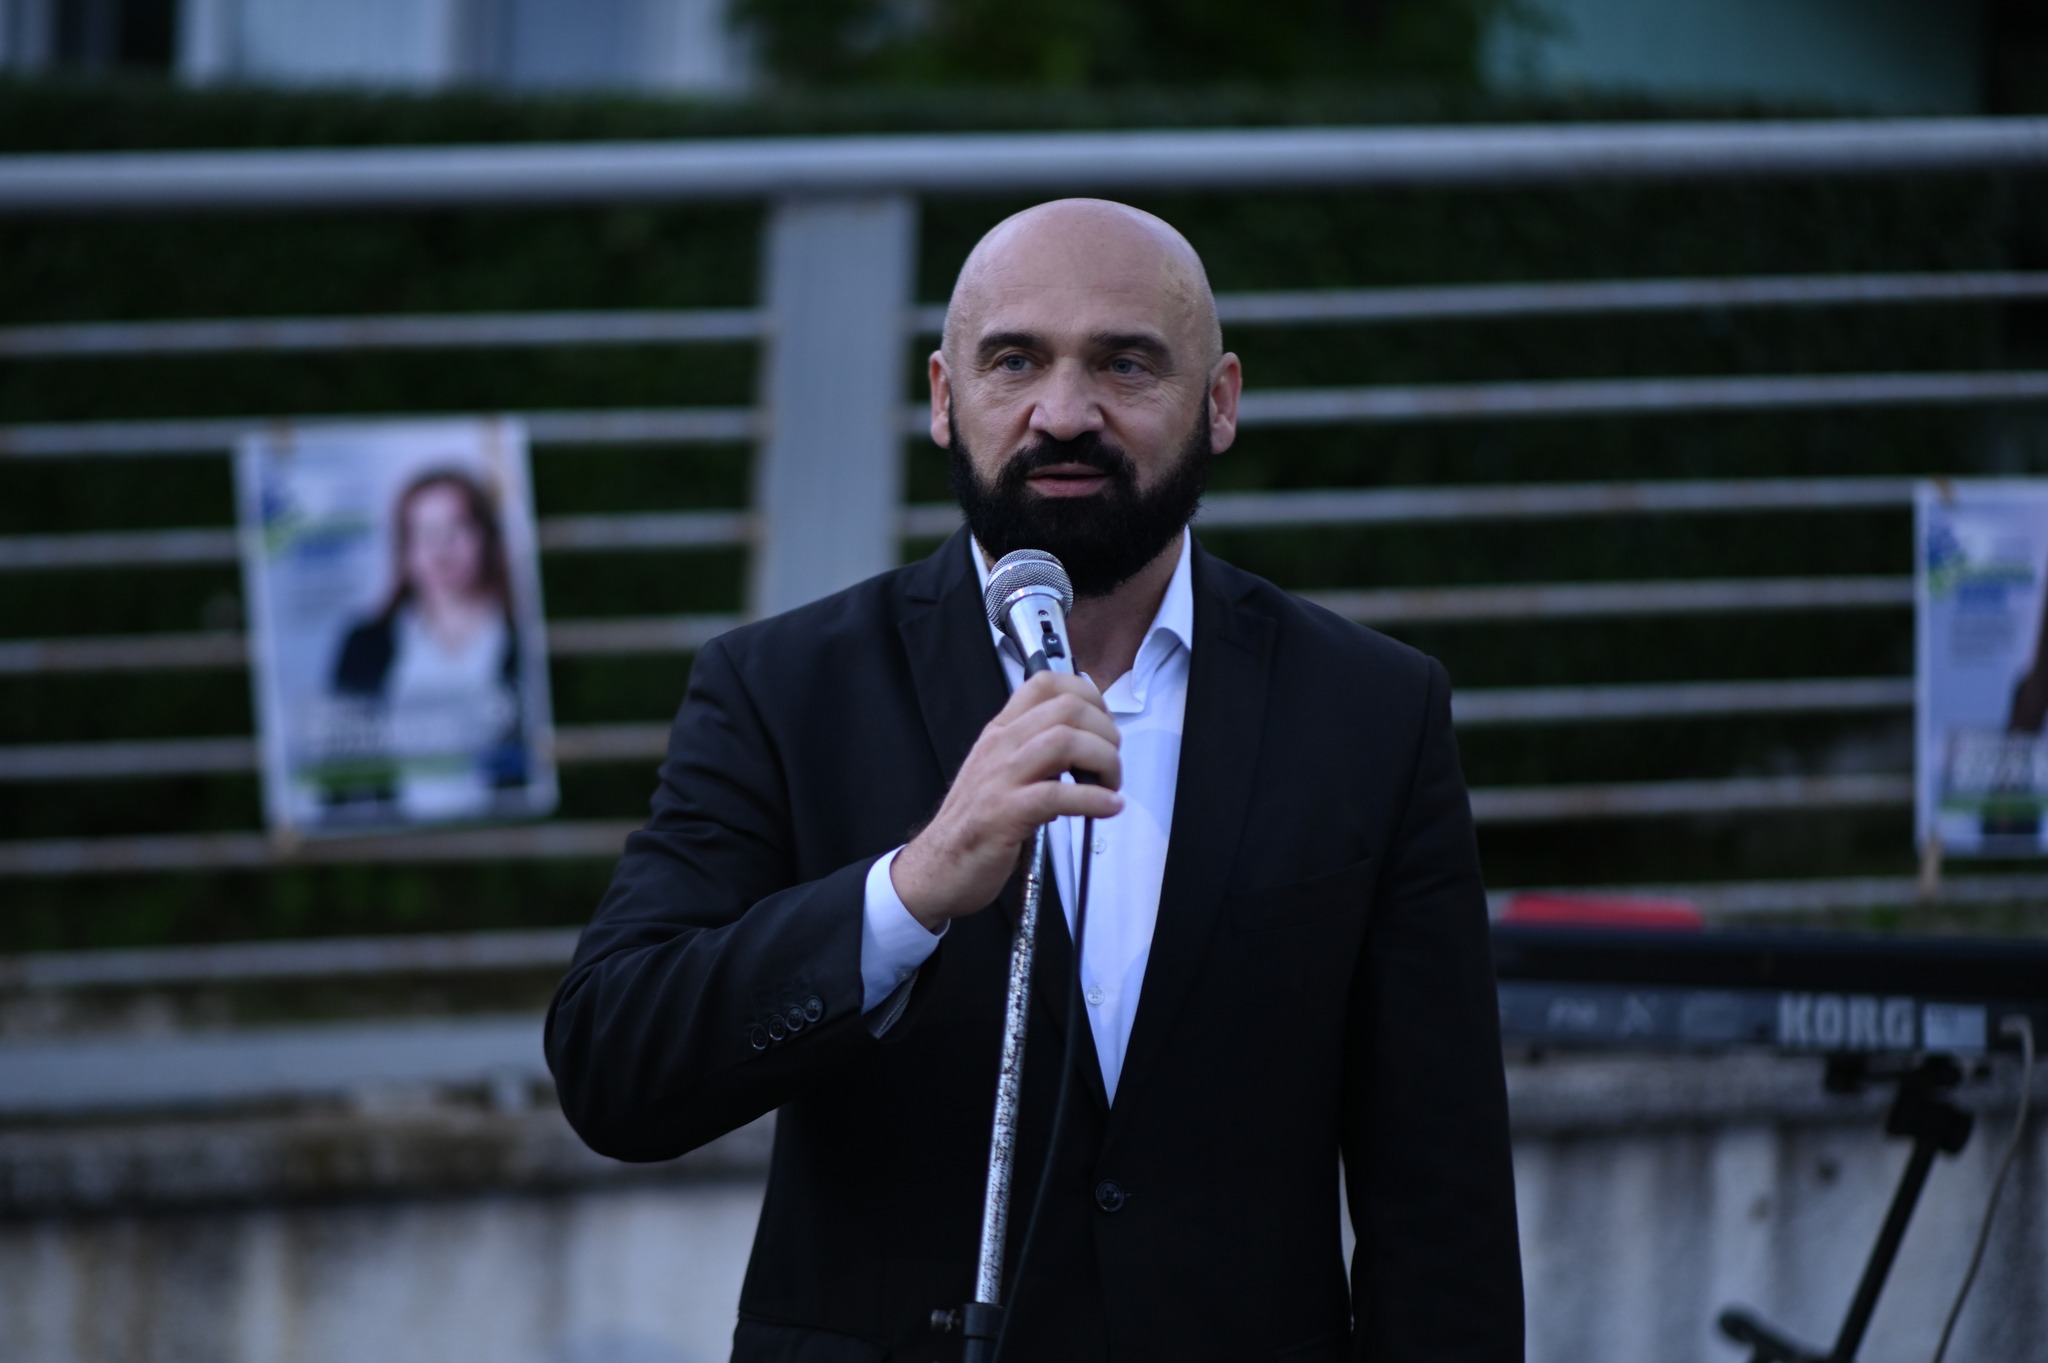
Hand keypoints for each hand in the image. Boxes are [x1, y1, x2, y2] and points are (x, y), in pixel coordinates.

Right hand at [891, 671, 1122, 930]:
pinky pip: (1057, 795)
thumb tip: (1085, 751)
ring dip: (1104, 760)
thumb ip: (1036, 756)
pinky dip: (1094, 800)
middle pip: (1066, 709)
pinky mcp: (1003, 815)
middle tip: (1112, 762)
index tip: (1103, 723)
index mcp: (1000, 733)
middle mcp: (999, 747)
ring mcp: (999, 779)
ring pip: (1064, 742)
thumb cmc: (974, 825)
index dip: (1087, 695)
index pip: (1045, 683)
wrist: (936, 869)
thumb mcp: (1001, 774)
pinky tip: (1108, 807)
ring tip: (1111, 784)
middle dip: (1105, 731)